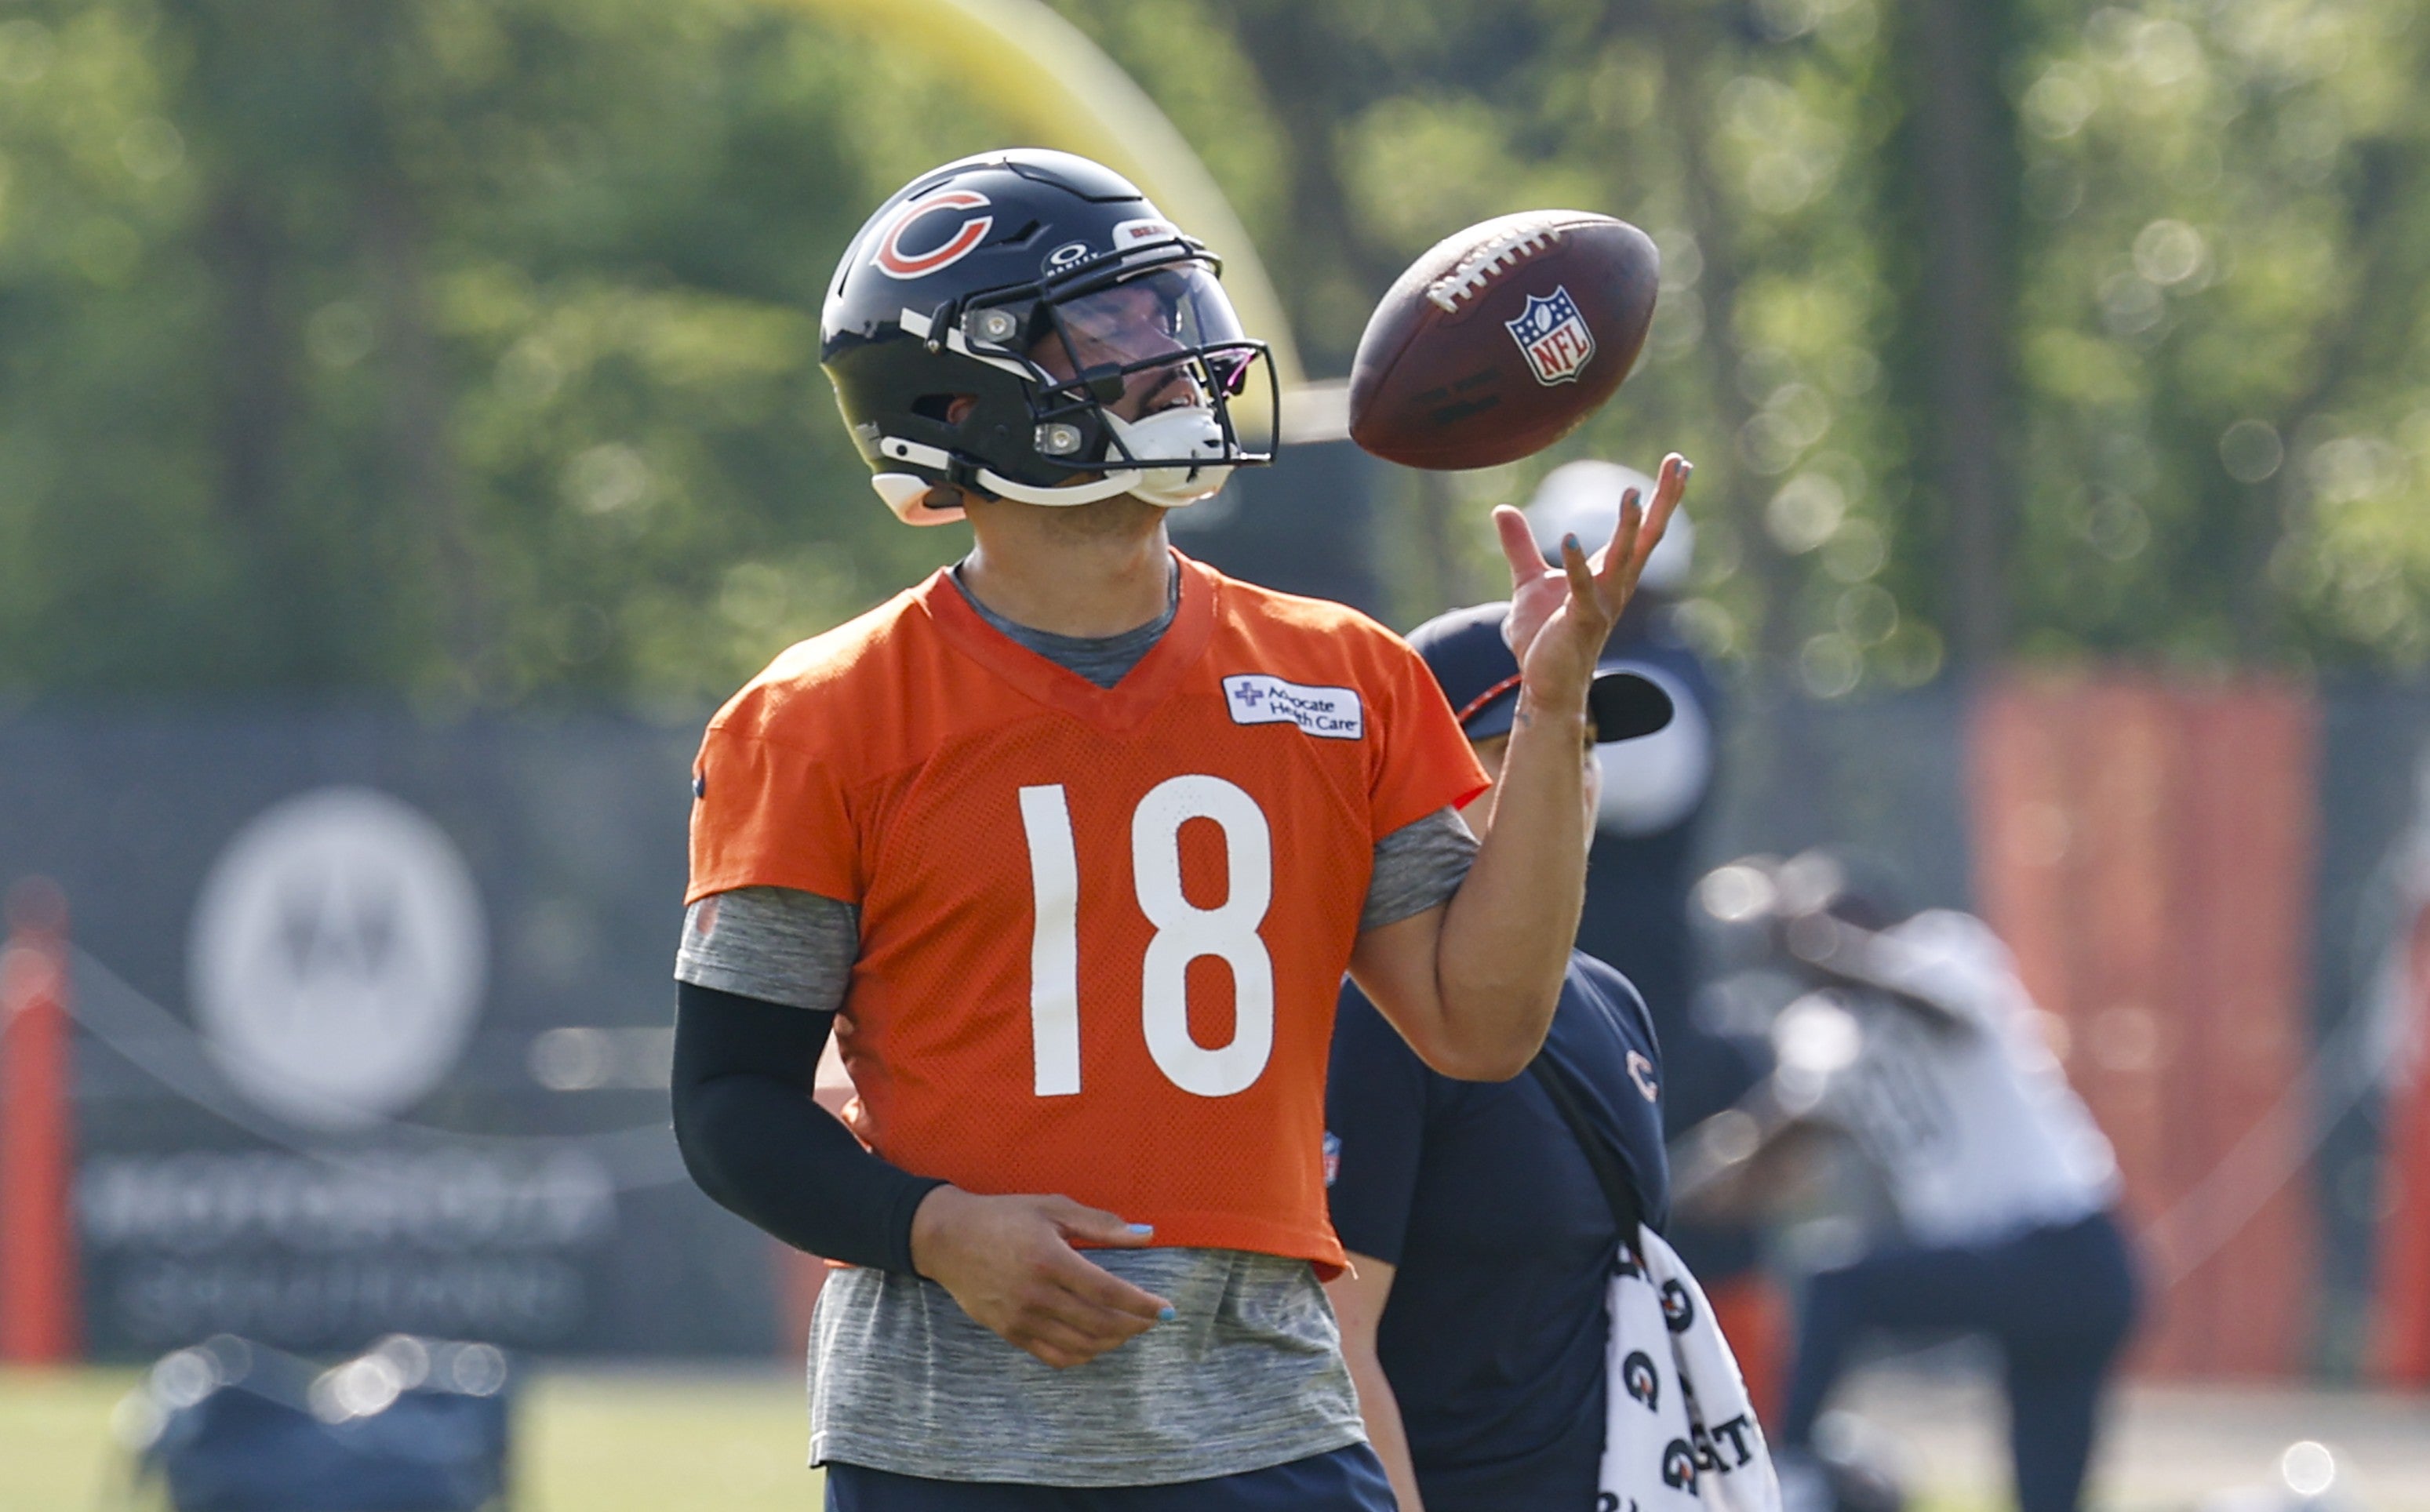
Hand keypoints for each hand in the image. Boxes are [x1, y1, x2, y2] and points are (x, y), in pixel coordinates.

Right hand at [908, 1187, 1171, 1367]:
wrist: (947, 1238)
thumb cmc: (1003, 1216)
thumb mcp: (1052, 1208)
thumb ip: (1100, 1224)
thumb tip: (1146, 1235)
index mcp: (1050, 1260)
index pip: (1108, 1292)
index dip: (1142, 1304)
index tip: (1166, 1309)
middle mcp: (1036, 1294)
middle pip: (1099, 1324)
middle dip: (1134, 1325)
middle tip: (1152, 1319)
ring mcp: (1021, 1318)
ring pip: (1080, 1345)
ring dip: (1113, 1341)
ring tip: (1129, 1329)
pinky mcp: (1009, 1333)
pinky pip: (1055, 1356)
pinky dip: (1083, 1354)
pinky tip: (1097, 1342)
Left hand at [1493, 453, 1689, 718]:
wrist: (1544, 686)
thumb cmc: (1544, 638)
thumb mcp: (1529, 582)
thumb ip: (1519, 545)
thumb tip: (1502, 510)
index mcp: (1609, 574)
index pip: (1643, 529)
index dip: (1662, 497)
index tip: (1679, 463)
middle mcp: (1615, 586)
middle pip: (1647, 537)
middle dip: (1665, 501)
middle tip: (1680, 464)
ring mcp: (1601, 604)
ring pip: (1622, 559)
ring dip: (1628, 527)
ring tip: (1634, 492)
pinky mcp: (1579, 622)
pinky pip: (1581, 589)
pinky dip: (1577, 564)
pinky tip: (1571, 538)